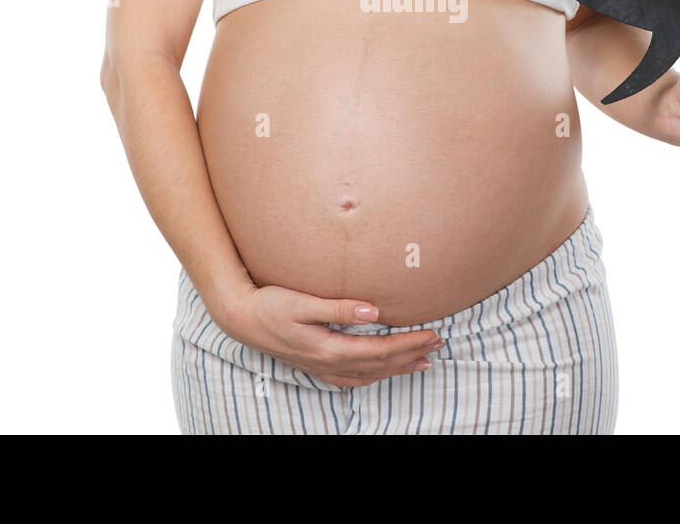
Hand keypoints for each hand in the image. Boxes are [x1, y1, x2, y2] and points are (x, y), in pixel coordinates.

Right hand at [209, 281, 443, 387]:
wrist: (241, 319)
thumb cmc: (270, 304)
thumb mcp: (302, 302)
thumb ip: (339, 308)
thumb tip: (375, 311)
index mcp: (329, 348)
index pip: (380, 350)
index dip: (408, 344)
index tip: (432, 333)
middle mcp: (329, 364)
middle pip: (380, 365)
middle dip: (411, 355)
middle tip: (439, 344)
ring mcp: (322, 368)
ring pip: (370, 375)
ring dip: (398, 368)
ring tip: (422, 361)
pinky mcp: (316, 366)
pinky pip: (354, 378)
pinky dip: (375, 375)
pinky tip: (383, 370)